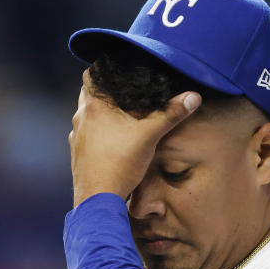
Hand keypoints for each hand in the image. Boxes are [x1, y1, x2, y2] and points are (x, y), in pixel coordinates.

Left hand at [69, 69, 201, 206]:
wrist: (98, 201)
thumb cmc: (119, 166)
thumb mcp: (149, 136)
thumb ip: (170, 114)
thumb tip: (193, 97)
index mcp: (94, 107)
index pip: (91, 75)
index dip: (103, 68)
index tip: (117, 67)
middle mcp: (81, 119)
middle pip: (90, 94)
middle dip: (107, 91)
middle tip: (125, 90)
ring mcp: (76, 137)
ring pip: (88, 116)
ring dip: (102, 112)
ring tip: (122, 113)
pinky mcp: (78, 154)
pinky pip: (87, 134)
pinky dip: (98, 131)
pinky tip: (113, 139)